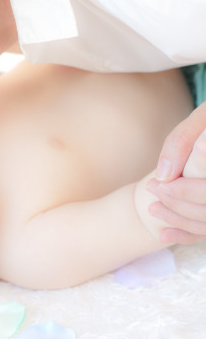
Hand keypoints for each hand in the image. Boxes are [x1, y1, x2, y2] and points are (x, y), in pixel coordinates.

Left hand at [149, 103, 205, 243]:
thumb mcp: (201, 118)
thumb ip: (181, 142)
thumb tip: (164, 175)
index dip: (182, 191)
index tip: (156, 183)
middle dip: (176, 203)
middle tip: (152, 189)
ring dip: (178, 220)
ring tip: (153, 209)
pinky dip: (186, 235)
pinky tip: (163, 235)